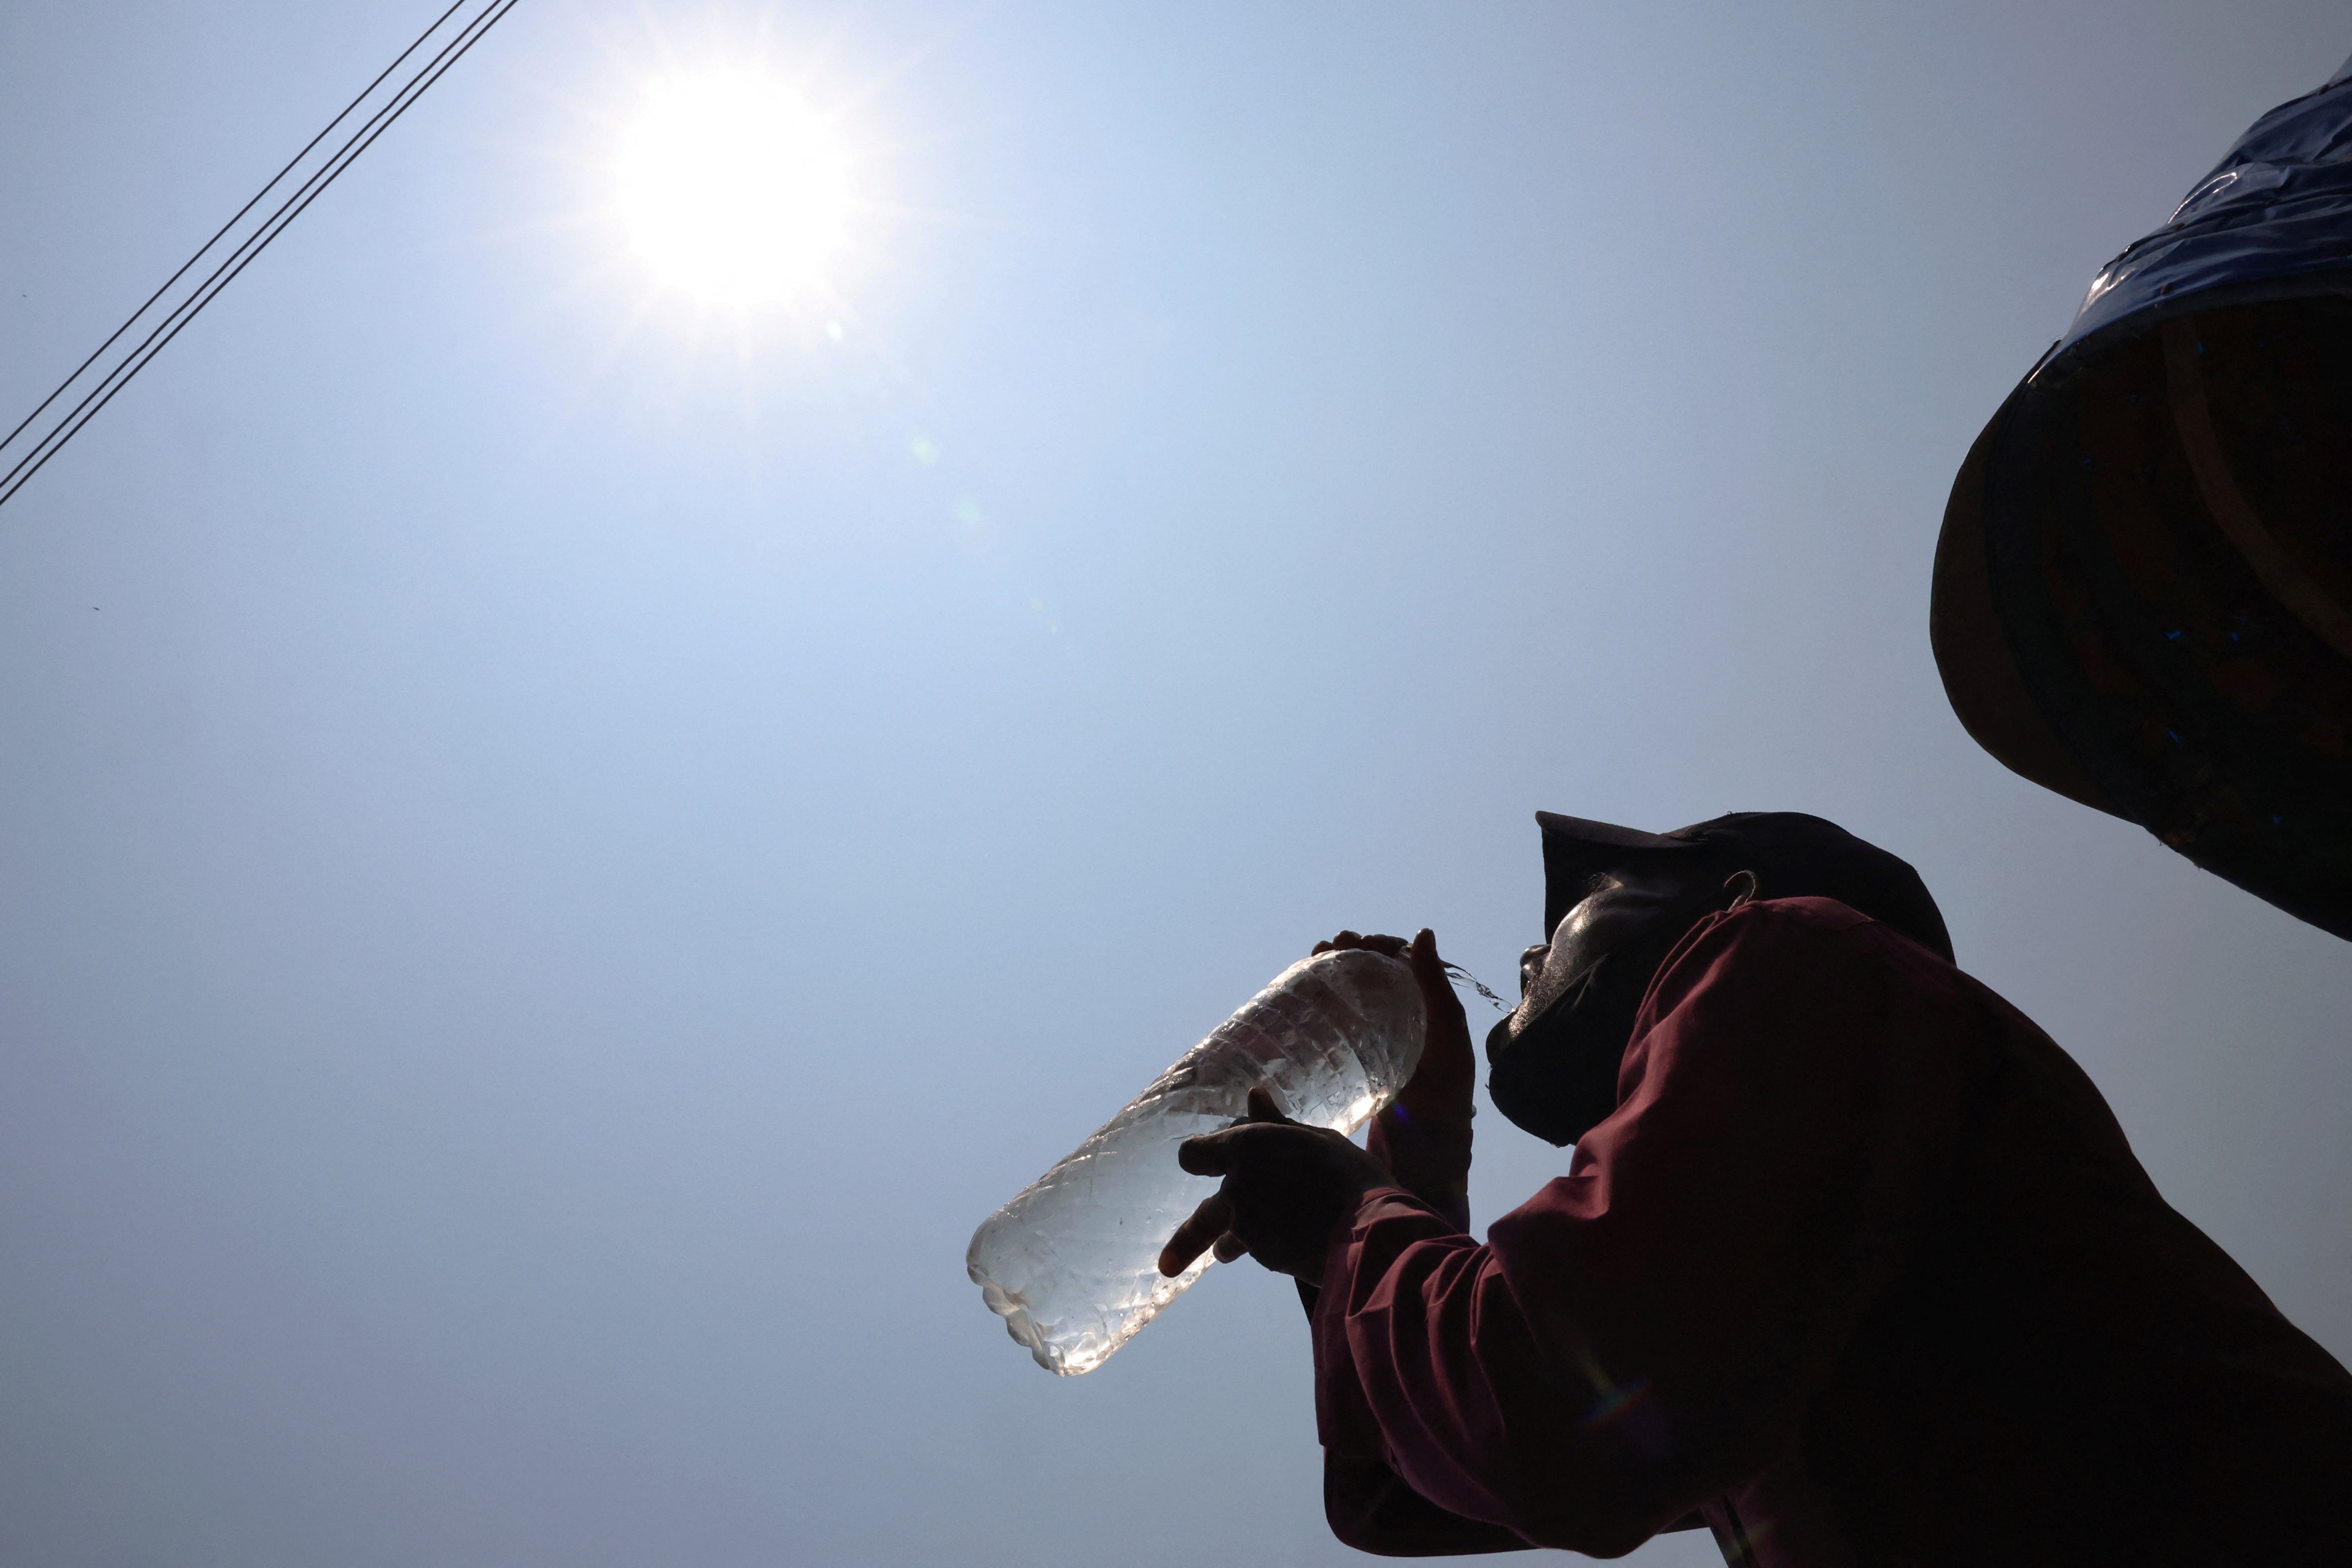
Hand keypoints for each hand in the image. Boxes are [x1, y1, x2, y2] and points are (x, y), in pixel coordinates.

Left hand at [1157, 1087, 1392, 1286]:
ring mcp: (1248, 1229)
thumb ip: (1277, 1124)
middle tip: (1166, 1266)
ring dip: (1229, 1246)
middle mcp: (1236, 1190)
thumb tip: (1254, 1095)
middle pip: (1200, 1219)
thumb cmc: (1347, 1174)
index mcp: (1245, 1148)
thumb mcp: (1315, 1138)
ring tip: (1229, 1254)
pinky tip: (1295, 1244)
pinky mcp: (1266, 1259)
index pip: (1193, 1154)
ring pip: (1227, 1241)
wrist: (1368, 1233)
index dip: (1199, 1157)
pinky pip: (1259, 1251)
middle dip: (1183, 1245)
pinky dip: (1269, 1249)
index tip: (1201, 1161)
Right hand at [1313, 929, 1474, 1128]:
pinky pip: (1337, 1015)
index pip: (1398, 958)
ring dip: (1333, 965)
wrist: (1427, 1131)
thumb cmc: (1447, 1079)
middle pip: (1370, 967)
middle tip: (1335, 943)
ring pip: (1350, 987)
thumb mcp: (1448, 1025)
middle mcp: (1396, 1006)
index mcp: (1422, 997)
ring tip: (1318, 953)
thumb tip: (1423, 931)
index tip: (1363, 940)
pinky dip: (1321, 995)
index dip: (1380, 943)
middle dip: (1351, 949)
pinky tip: (1307, 984)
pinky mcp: (1353, 1047)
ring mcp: (1373, 1026)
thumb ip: (1434, 982)